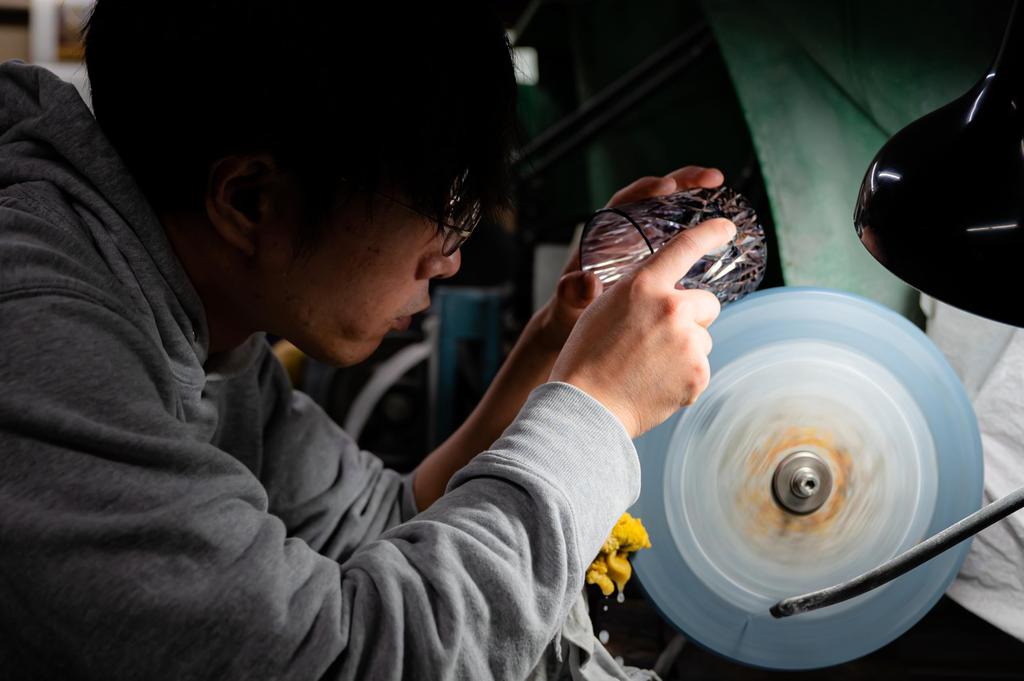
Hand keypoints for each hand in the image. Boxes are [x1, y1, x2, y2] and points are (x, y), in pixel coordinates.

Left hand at [533, 165, 724, 352]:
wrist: (580, 336)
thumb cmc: (570, 315)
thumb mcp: (568, 304)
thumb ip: (573, 293)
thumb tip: (587, 281)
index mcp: (602, 238)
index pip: (625, 203)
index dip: (646, 191)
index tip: (666, 187)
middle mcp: (625, 236)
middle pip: (656, 200)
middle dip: (683, 183)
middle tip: (713, 178)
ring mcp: (644, 248)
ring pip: (672, 216)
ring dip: (697, 200)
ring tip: (721, 188)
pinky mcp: (659, 265)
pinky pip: (681, 242)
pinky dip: (700, 234)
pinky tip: (722, 231)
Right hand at [549, 217, 736, 437]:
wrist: (586, 407)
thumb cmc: (586, 357)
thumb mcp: (604, 308)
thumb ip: (640, 294)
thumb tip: (666, 294)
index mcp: (643, 285)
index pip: (685, 247)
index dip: (710, 233)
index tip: (726, 228)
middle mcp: (672, 308)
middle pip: (707, 303)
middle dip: (692, 317)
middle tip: (659, 337)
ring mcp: (689, 343)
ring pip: (703, 338)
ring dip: (686, 349)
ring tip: (649, 365)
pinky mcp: (698, 374)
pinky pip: (700, 367)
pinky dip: (684, 375)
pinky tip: (655, 382)